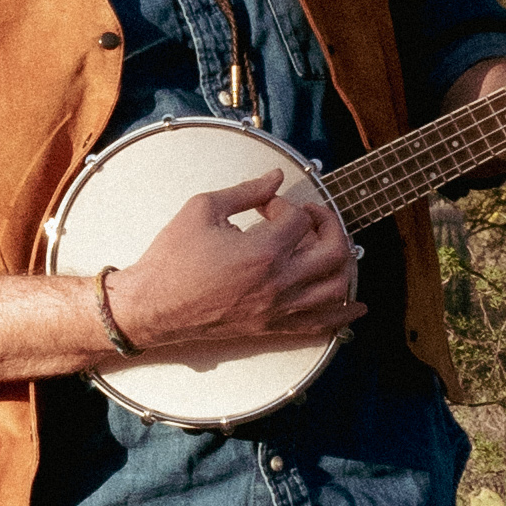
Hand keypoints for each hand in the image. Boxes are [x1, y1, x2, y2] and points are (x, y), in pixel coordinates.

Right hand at [105, 170, 365, 350]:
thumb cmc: (172, 258)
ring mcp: (277, 309)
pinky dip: (342, 316)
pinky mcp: (270, 327)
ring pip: (334, 288)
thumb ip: (245, 190)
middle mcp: (277, 283)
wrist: (152, 305)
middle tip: (310, 216)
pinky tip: (354, 306)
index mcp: (262, 251)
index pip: (299, 218)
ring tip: (329, 247)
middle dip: (327, 224)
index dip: (286, 204)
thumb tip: (275, 178)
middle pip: (333, 251)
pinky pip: (319, 325)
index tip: (268, 205)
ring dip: (341, 262)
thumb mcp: (204, 208)